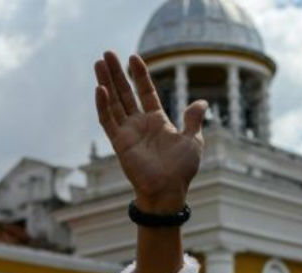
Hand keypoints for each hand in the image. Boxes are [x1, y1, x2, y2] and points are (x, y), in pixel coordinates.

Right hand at [93, 50, 207, 212]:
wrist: (169, 190)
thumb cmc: (182, 169)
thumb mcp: (193, 140)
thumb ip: (193, 120)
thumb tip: (202, 102)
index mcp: (158, 121)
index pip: (146, 92)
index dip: (140, 75)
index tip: (134, 57)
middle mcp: (140, 124)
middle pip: (125, 93)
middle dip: (117, 73)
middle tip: (108, 53)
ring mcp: (128, 132)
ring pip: (113, 102)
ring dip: (106, 82)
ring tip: (99, 62)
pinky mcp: (119, 143)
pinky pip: (108, 120)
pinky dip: (103, 105)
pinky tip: (100, 88)